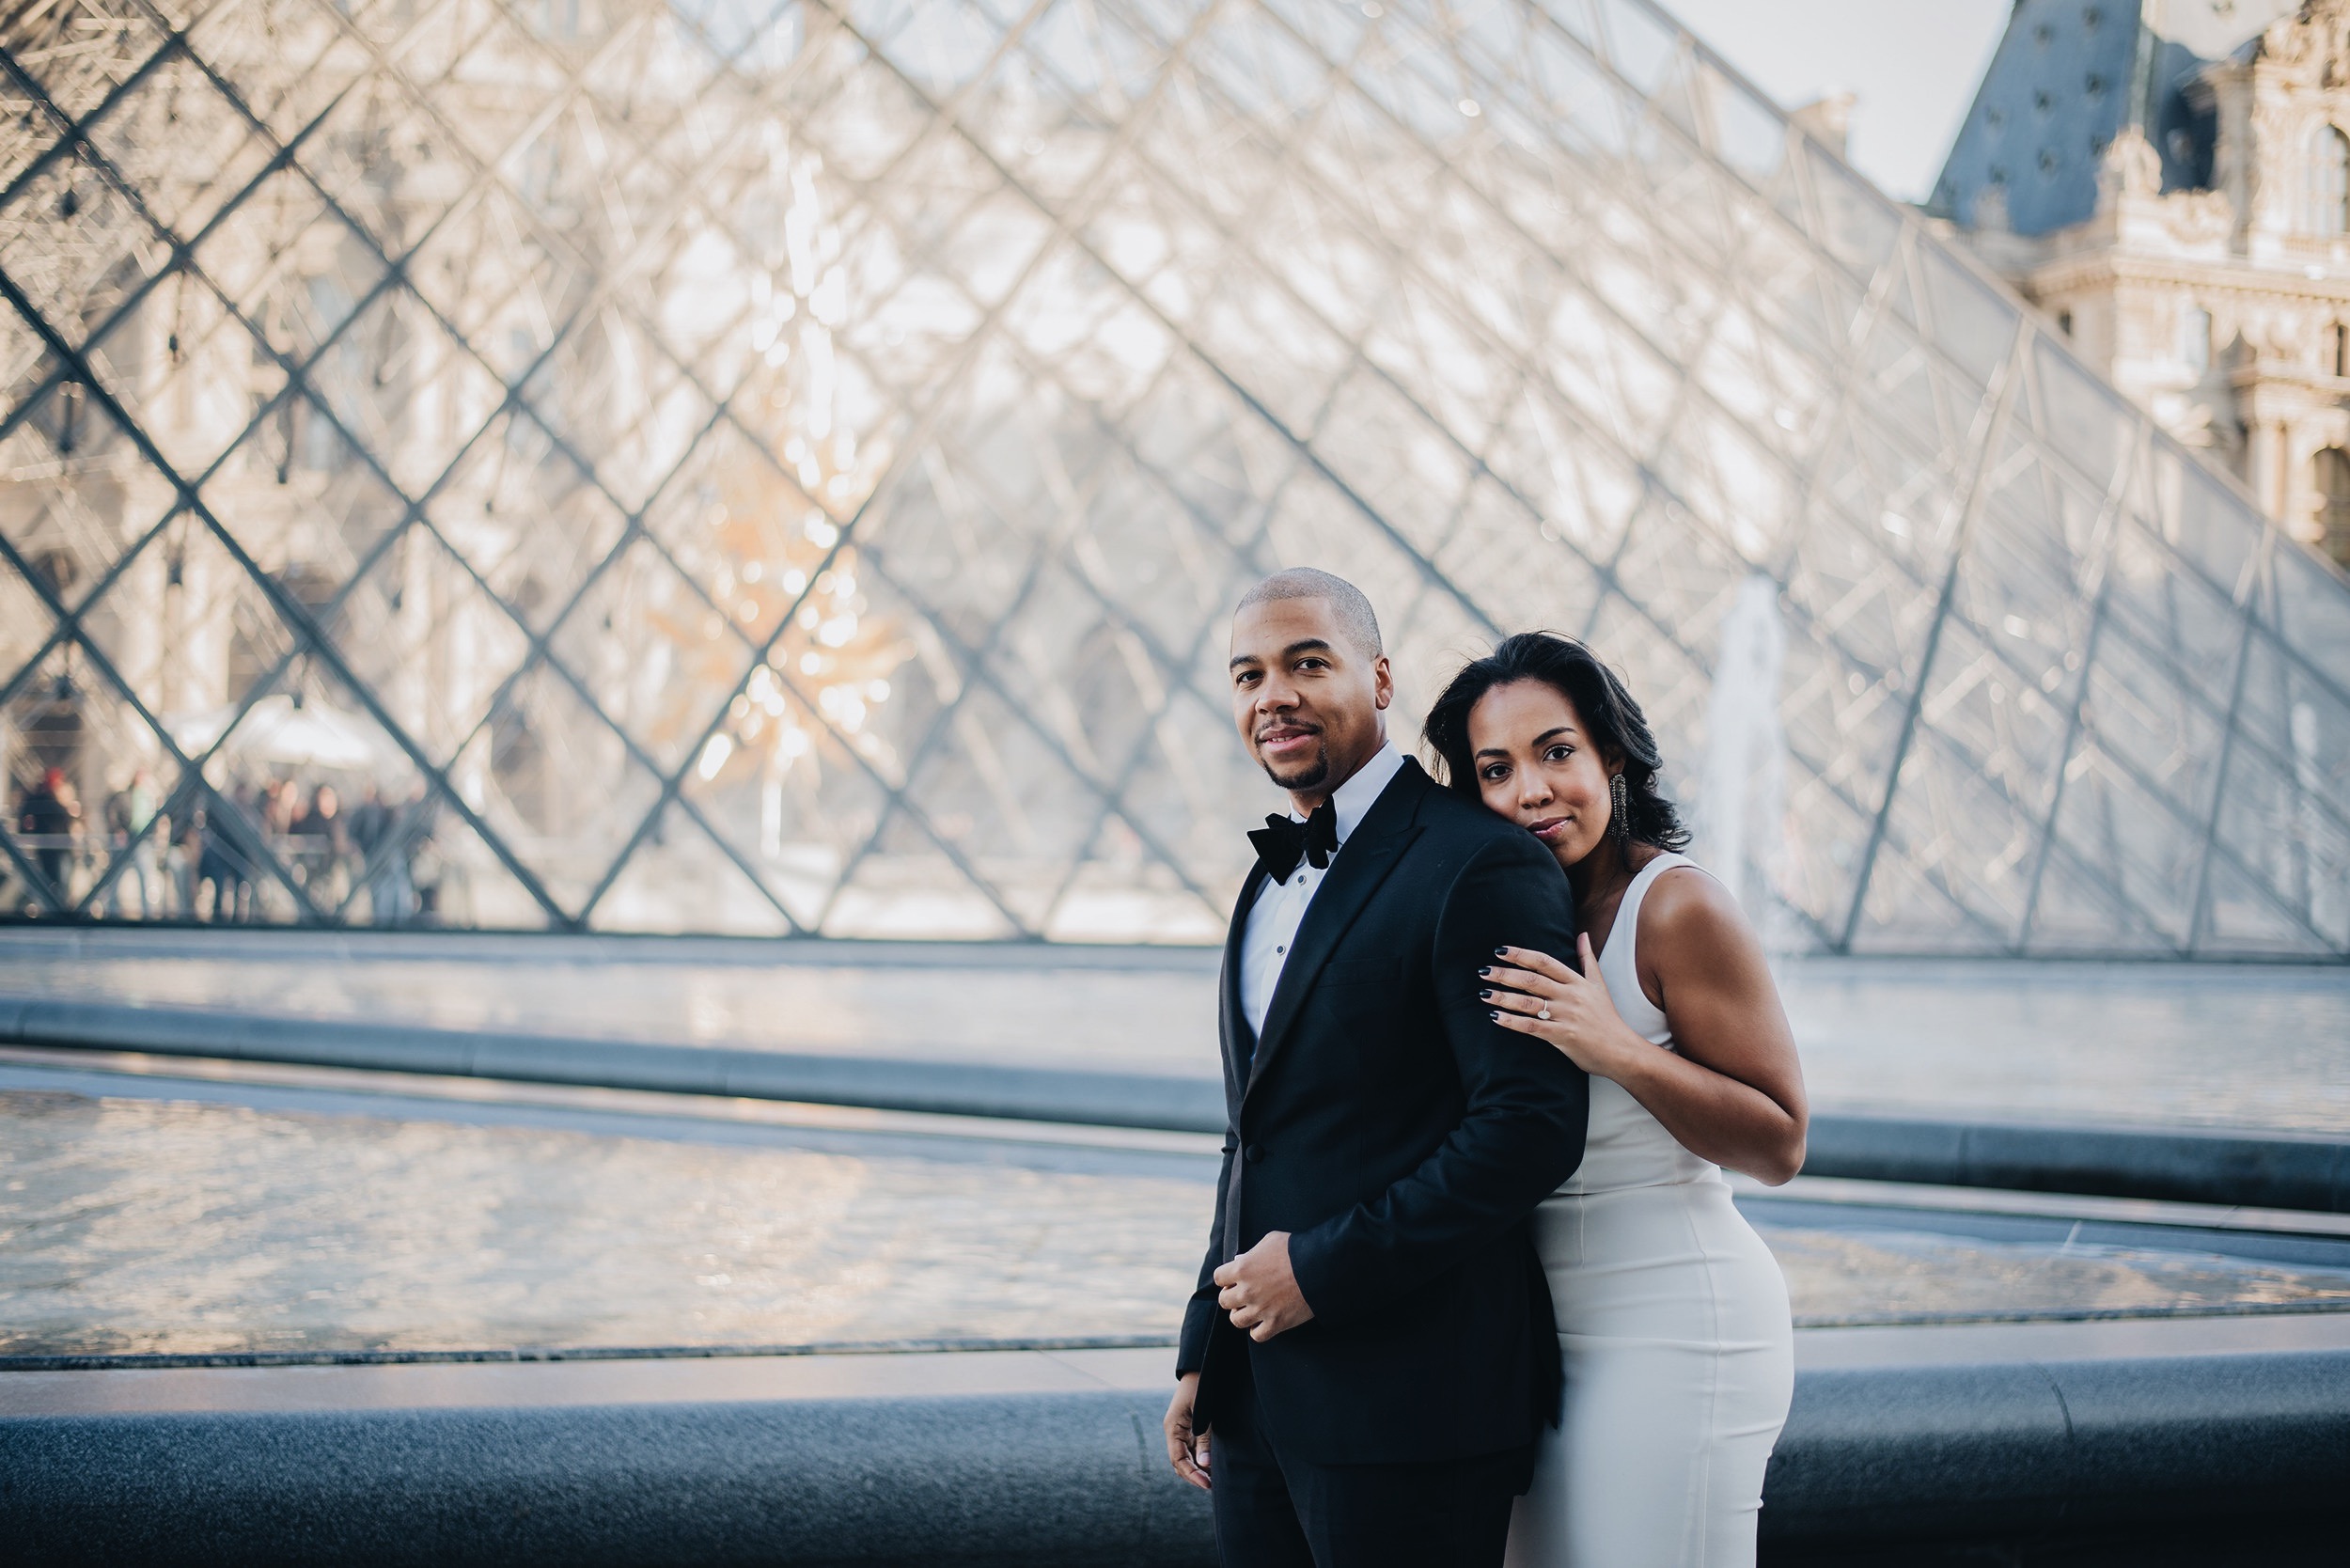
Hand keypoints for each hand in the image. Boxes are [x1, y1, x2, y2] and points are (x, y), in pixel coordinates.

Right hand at [1164, 1373, 1211, 1490]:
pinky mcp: (1190, 1428)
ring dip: (1198, 1469)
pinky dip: (1201, 1459)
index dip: (1191, 1474)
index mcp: (1173, 1428)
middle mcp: (1175, 1432)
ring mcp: (1182, 1431)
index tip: (1207, 1485)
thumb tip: (1204, 1464)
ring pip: (1186, 1458)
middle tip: (1213, 1486)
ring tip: (1215, 1478)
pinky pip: (1192, 1449)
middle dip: (1194, 1475)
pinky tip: (1213, 1465)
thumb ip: (1204, 1438)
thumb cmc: (1202, 1386)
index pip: (1178, 1460)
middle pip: (1180, 1463)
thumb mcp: (1203, 1412)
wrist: (1201, 1367)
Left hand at [1213, 1230, 1314, 1341]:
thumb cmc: (1296, 1249)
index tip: (1233, 1278)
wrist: (1319, 1267)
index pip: (1218, 1278)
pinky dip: (1258, 1330)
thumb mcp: (1270, 1241)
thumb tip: (1243, 1260)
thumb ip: (1252, 1253)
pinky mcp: (1276, 1323)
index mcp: (1242, 1269)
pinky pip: (1257, 1335)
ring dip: (1241, 1314)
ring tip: (1251, 1308)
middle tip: (1242, 1293)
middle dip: (1231, 1296)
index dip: (1226, 1278)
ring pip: (1237, 1320)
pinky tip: (1263, 1321)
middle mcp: (1247, 1291)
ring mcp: (1261, 1309)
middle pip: (1224, 1301)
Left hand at [1483, 935, 1643, 1078]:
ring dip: (1503, 997)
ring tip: (1483, 994)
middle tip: (1484, 971)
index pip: (1545, 962)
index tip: (1500, 950)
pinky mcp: (1563, 1036)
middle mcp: (1570, 996)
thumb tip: (1583, 934)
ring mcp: (1566, 1016)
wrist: (1621, 1051)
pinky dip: (1512, 1022)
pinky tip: (1495, 1017)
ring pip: (1528, 1003)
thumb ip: (1587, 959)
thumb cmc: (1607, 1018)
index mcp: (1576, 982)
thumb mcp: (1599, 985)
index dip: (1521, 954)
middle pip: (1532, 980)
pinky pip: (1532, 1027)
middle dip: (1505, 974)